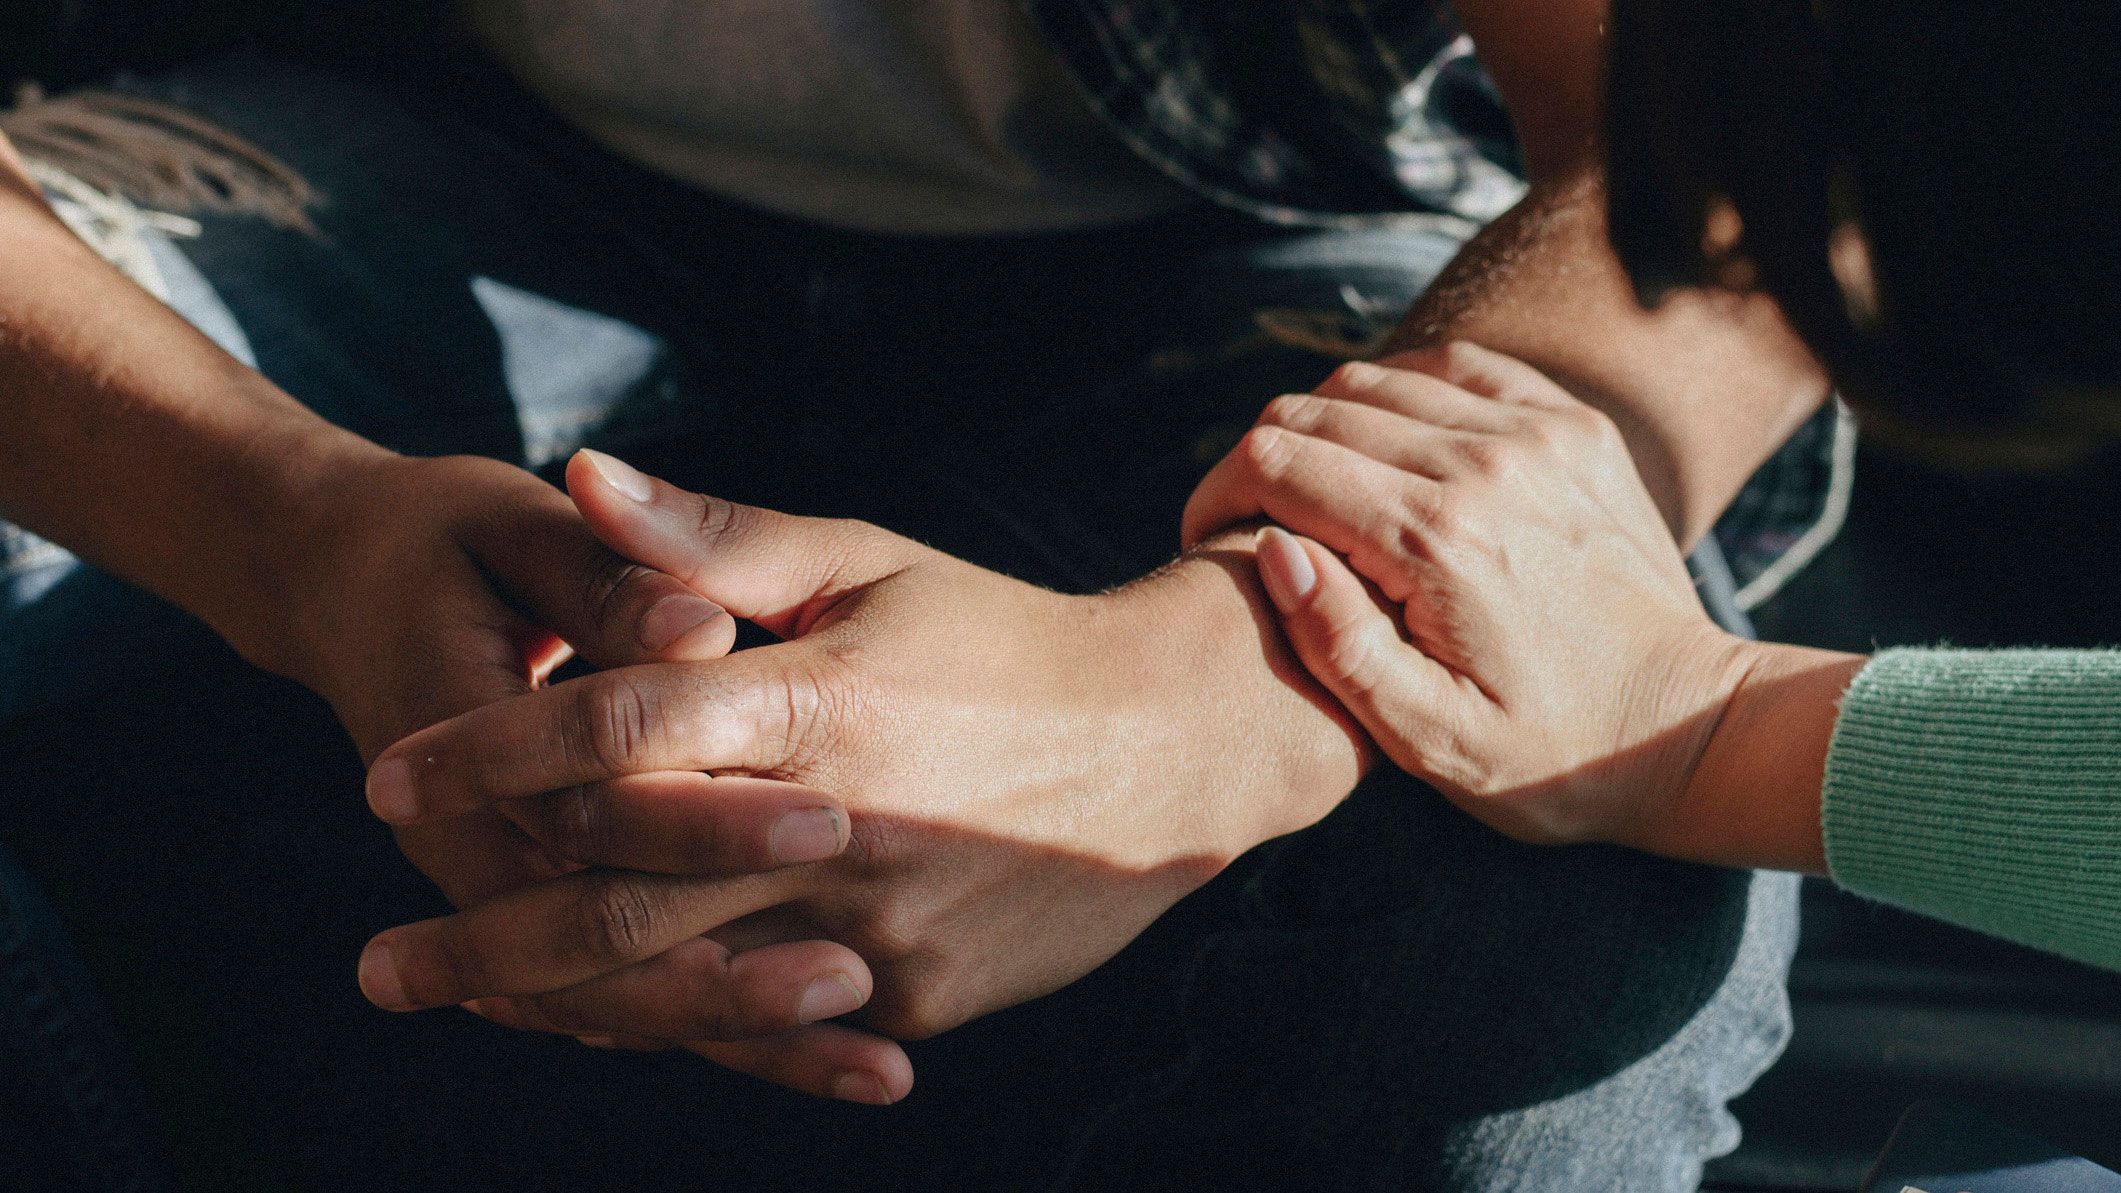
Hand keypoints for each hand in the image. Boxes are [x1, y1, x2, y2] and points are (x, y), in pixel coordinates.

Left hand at [353, 450, 1361, 1097]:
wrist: (1173, 747)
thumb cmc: (1003, 638)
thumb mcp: (870, 564)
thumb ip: (717, 540)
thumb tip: (584, 472)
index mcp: (820, 700)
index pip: (616, 732)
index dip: (489, 753)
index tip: (386, 778)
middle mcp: (840, 826)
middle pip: (621, 897)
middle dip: (484, 937)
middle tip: (379, 966)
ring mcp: (881, 926)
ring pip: (684, 985)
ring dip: (557, 1003)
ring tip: (463, 1002)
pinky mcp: (917, 995)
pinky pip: (772, 1023)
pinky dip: (682, 1025)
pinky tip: (601, 1026)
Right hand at [1181, 343, 1753, 852]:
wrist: (1688, 727)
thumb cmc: (1550, 757)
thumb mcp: (1429, 739)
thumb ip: (1338, 645)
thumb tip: (1274, 550)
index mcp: (1435, 540)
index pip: (1278, 463)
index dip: (1218, 493)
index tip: (1207, 541)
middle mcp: (1484, 464)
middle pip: (1317, 410)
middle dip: (1260, 461)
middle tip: (1251, 524)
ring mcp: (1536, 433)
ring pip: (1378, 379)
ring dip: (1326, 427)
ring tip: (1317, 496)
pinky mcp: (1571, 425)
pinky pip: (1457, 368)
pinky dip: (1403, 393)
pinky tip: (1391, 451)